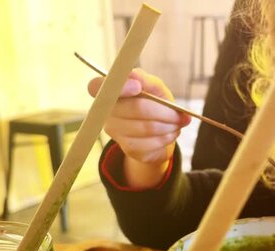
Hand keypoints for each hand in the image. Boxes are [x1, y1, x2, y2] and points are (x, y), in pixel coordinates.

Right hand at [88, 69, 190, 187]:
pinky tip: (171, 133)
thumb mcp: (154, 87)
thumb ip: (145, 80)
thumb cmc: (154, 102)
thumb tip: (135, 77)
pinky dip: (168, 137)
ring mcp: (114, 132)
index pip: (96, 86)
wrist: (160, 130)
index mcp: (108, 91)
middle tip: (179, 113)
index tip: (138, 87)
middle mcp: (105, 112)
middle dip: (164, 111)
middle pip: (136, 108)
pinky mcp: (127, 149)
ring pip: (147, 127)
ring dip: (169, 125)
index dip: (119, 87)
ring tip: (177, 123)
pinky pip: (151, 143)